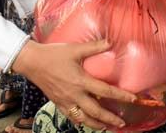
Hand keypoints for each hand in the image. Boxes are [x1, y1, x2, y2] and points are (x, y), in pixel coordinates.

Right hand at [12, 40, 134, 129]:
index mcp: (80, 81)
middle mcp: (74, 94)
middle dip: (109, 119)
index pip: (105, 91)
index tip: (133, 99)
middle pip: (95, 112)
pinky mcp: (57, 103)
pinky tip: (85, 123)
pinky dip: (79, 122)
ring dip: (96, 124)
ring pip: (83, 118)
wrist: (32, 62)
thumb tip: (110, 42)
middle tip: (121, 123)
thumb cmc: (53, 54)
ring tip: (106, 127)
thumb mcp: (74, 49)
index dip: (121, 95)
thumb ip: (94, 47)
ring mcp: (65, 101)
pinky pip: (71, 117)